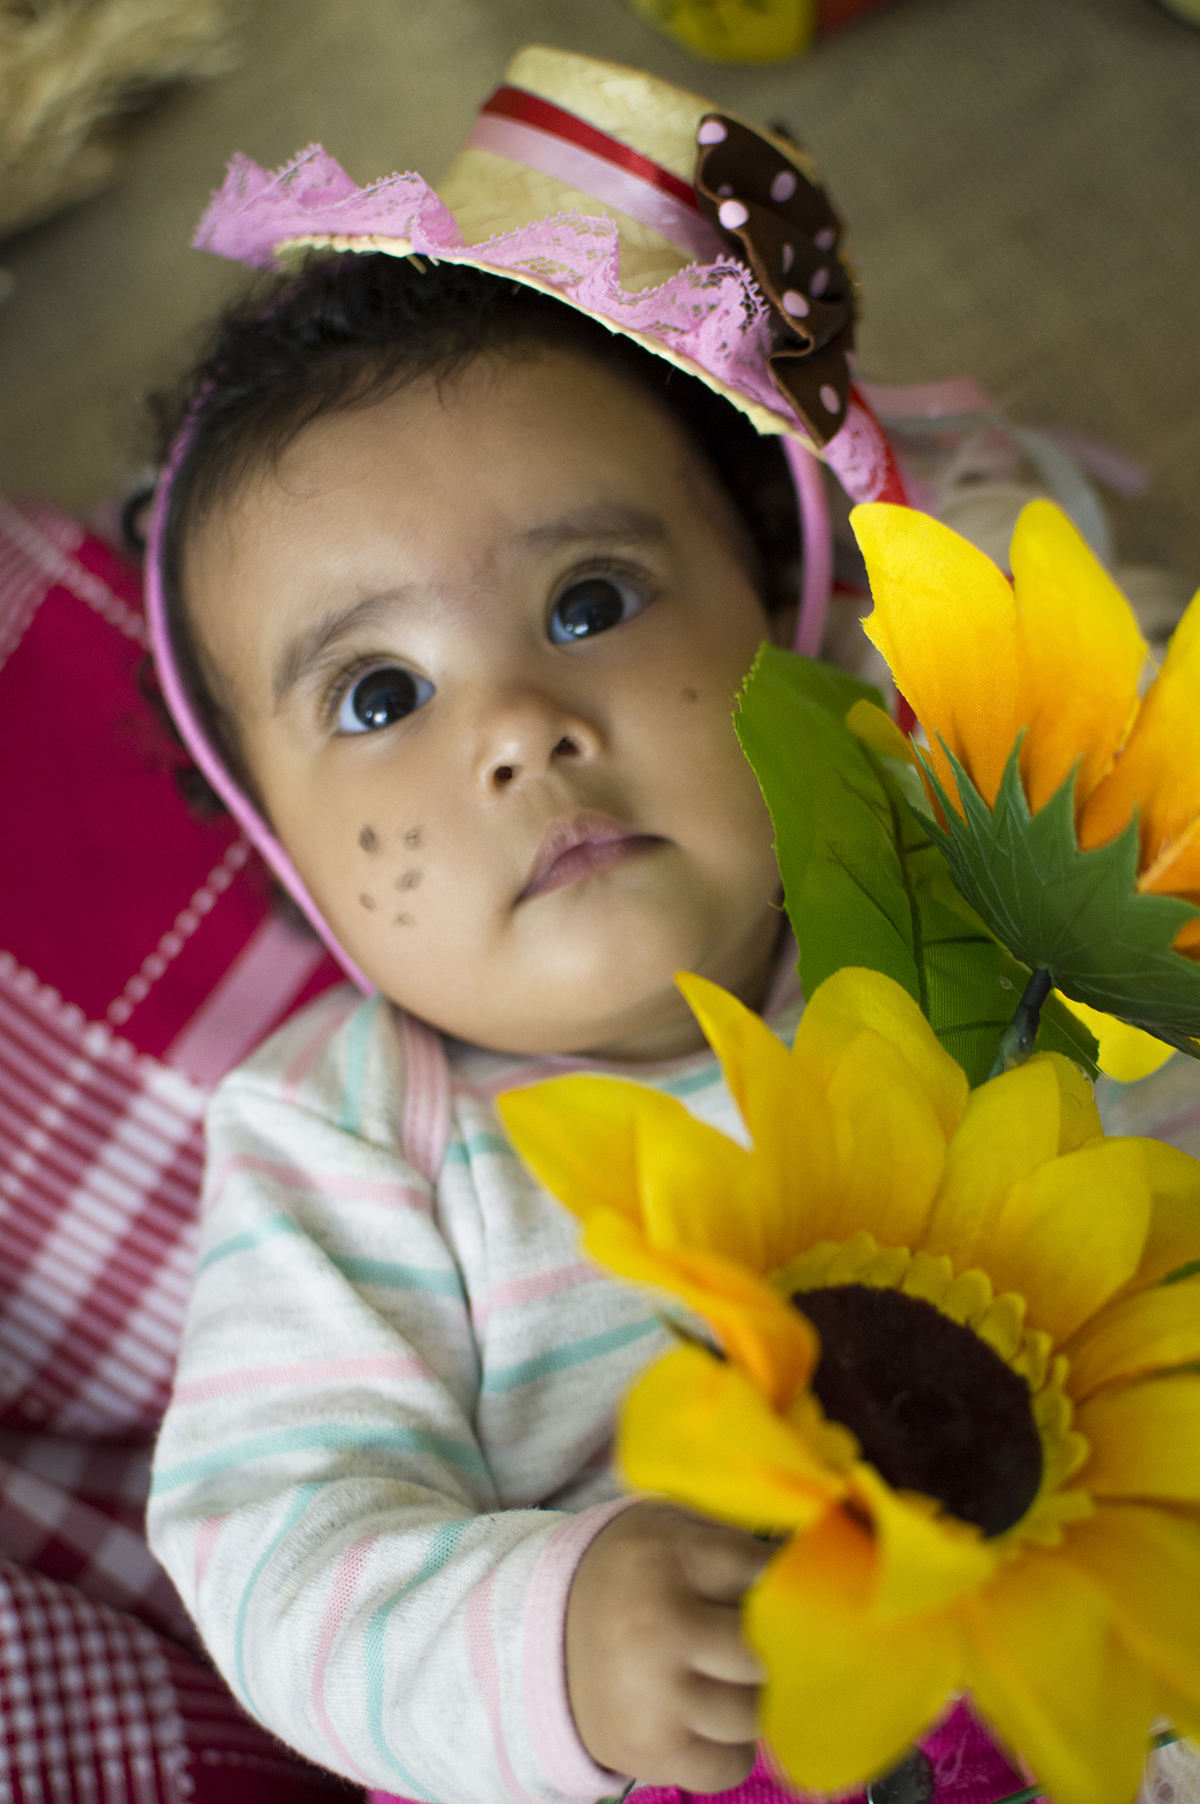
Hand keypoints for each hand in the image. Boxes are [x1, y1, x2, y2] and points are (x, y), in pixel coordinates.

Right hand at [565, 1501, 771, 1790]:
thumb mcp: (669, 1527)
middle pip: (768, 1651)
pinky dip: (732, 1746)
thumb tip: (813, 1560)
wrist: (543, 1632)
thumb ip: (732, 1537)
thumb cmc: (630, 1574)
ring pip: (756, 1712)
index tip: (798, 1588)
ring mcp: (656, 1697)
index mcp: (668, 1558)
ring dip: (754, 1697)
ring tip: (732, 1676)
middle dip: (779, 1647)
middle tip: (771, 1638)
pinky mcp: (651, 1751)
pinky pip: (730, 1763)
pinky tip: (710, 1716)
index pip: (767, 1574)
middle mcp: (662, 1627)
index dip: (789, 1584)